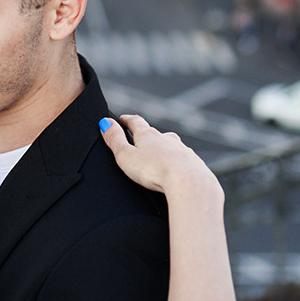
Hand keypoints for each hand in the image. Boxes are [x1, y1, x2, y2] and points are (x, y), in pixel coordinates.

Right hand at [99, 114, 222, 214]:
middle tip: (139, 138)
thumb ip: (115, 139)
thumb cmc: (155, 170)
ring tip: (157, 157)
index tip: (122, 119)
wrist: (188, 181)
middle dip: (146, 136)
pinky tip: (175, 171)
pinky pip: (183, 160)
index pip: (136, 122)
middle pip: (155, 134)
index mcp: (148, 135)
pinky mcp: (194, 163)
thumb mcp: (126, 156)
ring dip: (163, 149)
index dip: (127, 120)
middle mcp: (167, 139)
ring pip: (171, 146)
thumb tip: (105, 122)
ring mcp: (182, 150)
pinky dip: (176, 163)